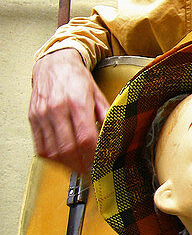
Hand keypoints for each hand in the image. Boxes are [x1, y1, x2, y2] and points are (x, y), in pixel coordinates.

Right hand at [29, 49, 109, 172]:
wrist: (53, 63)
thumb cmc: (76, 77)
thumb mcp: (97, 93)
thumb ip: (106, 115)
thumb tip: (115, 134)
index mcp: (77, 101)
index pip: (85, 137)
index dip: (94, 155)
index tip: (100, 162)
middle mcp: (57, 109)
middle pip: (68, 148)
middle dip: (81, 165)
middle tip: (90, 170)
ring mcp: (42, 115)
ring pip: (52, 151)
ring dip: (66, 164)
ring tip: (77, 167)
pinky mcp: (33, 119)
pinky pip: (39, 146)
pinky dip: (52, 158)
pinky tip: (62, 158)